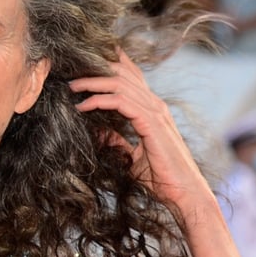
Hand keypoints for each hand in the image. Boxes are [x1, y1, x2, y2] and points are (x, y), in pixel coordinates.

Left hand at [70, 49, 210, 219]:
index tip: (85, 64)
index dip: (110, 66)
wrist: (184, 192)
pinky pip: (121, 102)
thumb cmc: (162, 178)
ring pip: (120, 83)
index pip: (131, 77)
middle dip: (95, 70)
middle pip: (123, 74)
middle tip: (71, 75)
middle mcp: (155, 105)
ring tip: (73, 87)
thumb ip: (117, 141)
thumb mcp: (132, 157)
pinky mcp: (152, 123)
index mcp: (152, 109)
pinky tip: (84, 106)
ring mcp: (155, 112)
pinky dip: (100, 100)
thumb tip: (97, 132)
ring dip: (93, 83)